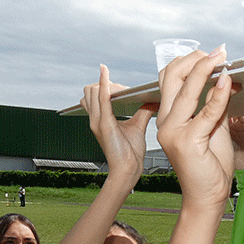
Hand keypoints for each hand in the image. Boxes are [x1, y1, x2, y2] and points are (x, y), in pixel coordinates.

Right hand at [80, 65, 156, 179]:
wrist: (128, 171)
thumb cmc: (130, 153)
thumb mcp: (138, 126)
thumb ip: (143, 111)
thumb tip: (152, 97)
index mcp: (100, 119)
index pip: (95, 95)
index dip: (104, 85)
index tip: (118, 85)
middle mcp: (95, 119)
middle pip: (91, 90)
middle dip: (106, 84)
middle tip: (124, 92)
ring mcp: (97, 122)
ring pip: (93, 91)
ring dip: (107, 85)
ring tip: (122, 91)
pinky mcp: (104, 125)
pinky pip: (101, 99)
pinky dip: (103, 84)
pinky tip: (106, 73)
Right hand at [156, 47, 235, 206]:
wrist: (207, 196)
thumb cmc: (210, 165)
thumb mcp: (212, 127)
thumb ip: (213, 104)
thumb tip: (224, 78)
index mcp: (167, 118)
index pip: (169, 78)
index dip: (189, 61)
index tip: (212, 54)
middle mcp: (165, 122)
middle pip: (172, 76)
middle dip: (195, 58)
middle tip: (217, 52)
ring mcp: (173, 132)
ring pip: (185, 88)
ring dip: (205, 68)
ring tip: (222, 58)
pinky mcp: (187, 141)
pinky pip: (205, 111)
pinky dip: (218, 95)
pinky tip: (227, 82)